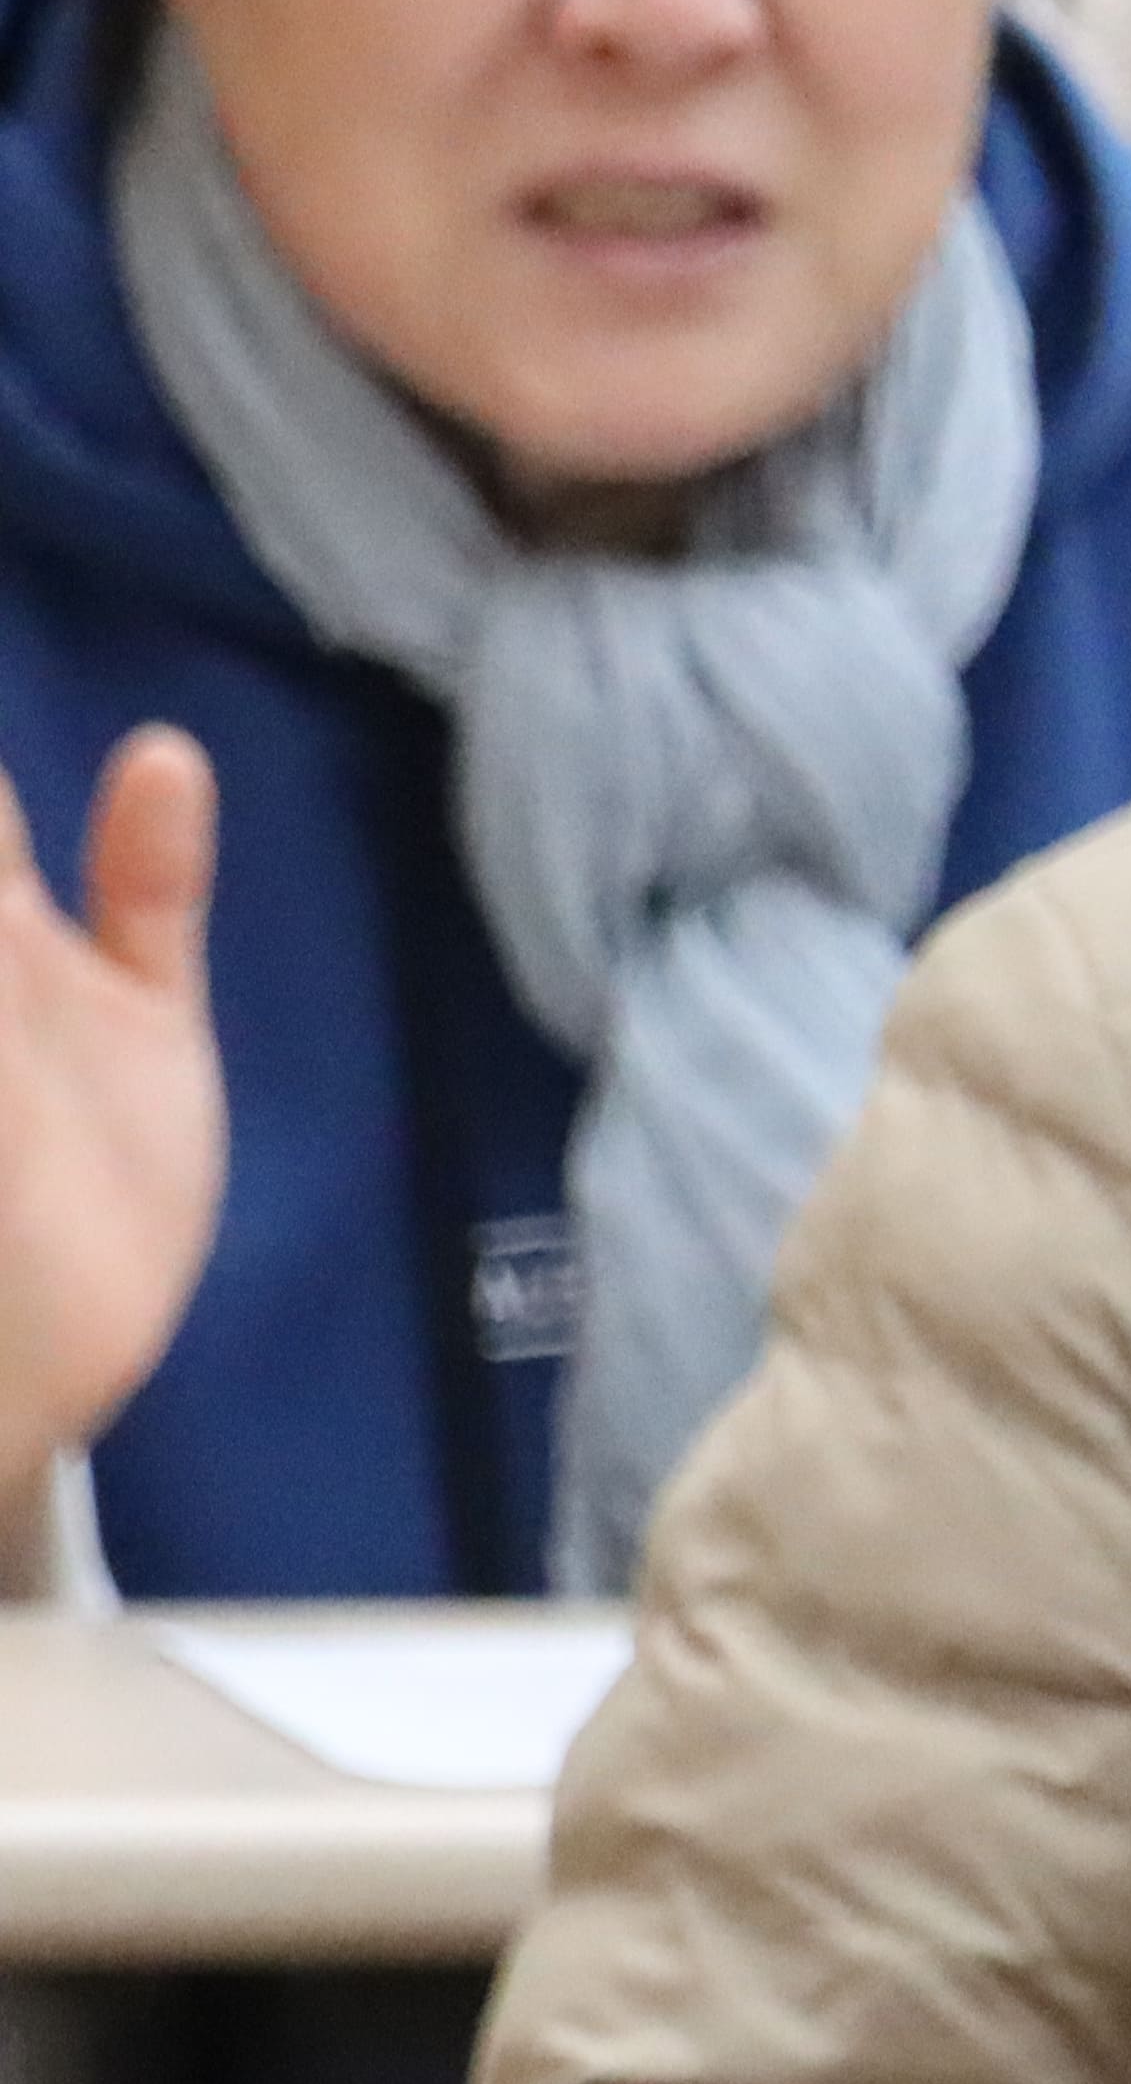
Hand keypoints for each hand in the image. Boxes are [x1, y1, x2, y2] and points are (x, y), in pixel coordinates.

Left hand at [0, 727, 223, 1480]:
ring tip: (81, 707)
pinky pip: (149, 910)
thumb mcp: (9, 1060)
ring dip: (20, 781)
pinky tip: (163, 768)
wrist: (18, 1376)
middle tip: (12, 751)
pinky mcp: (133, 1027)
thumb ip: (16, 947)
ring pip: (13, 842)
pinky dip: (157, 842)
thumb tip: (44, 823)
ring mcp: (39, 980)